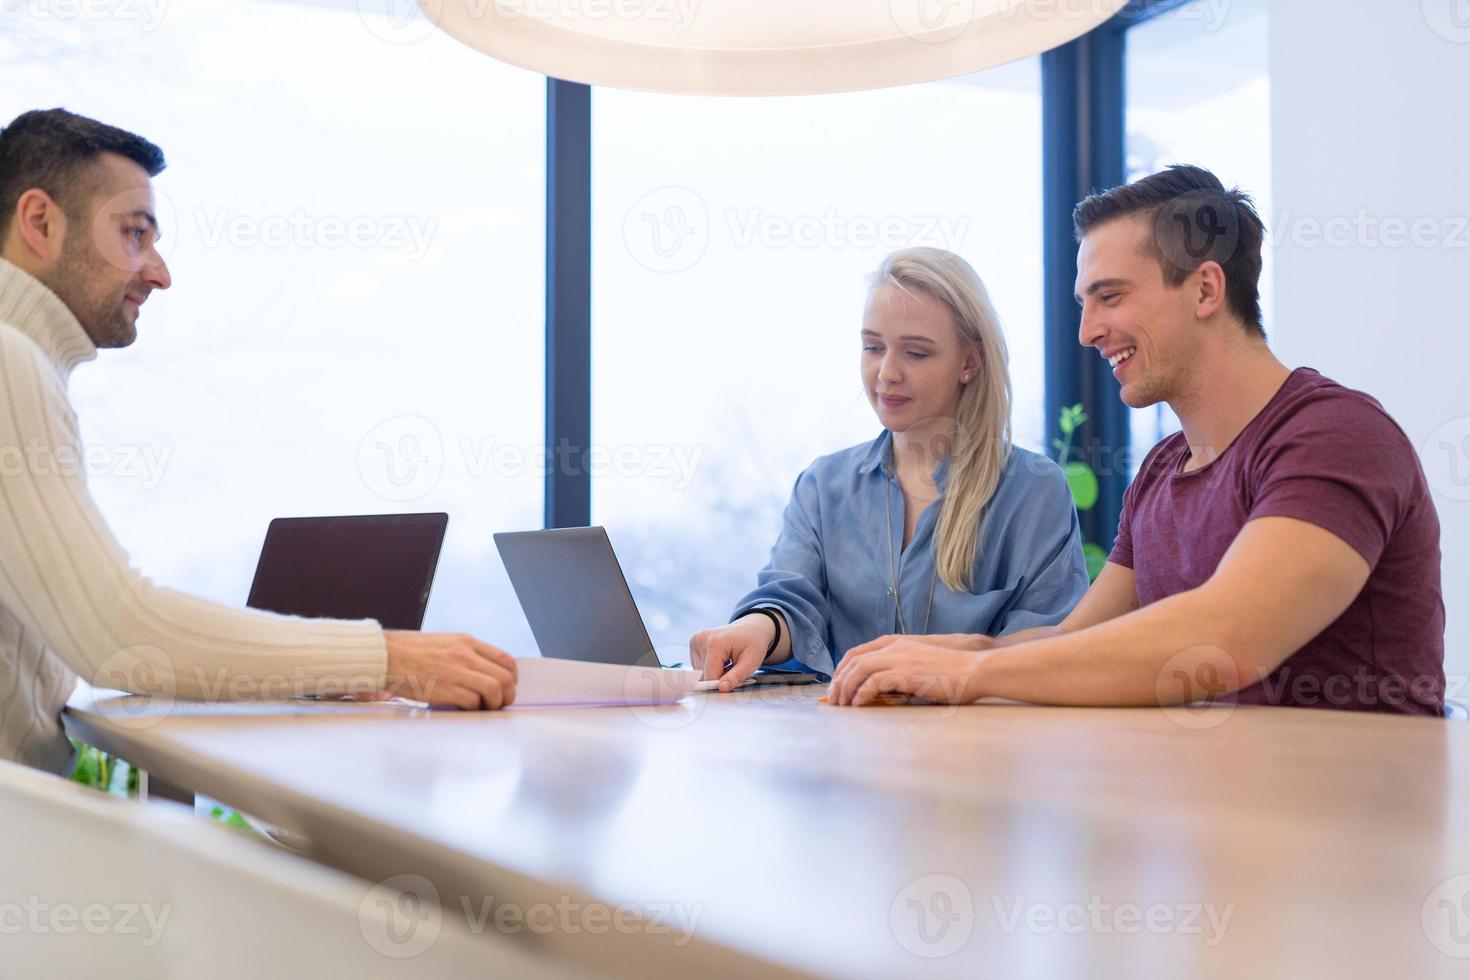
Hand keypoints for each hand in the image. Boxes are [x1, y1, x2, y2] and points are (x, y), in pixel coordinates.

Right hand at [382, 631, 517, 708]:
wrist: (384, 656)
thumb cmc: (410, 651)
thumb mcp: (445, 642)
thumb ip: (466, 654)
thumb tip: (483, 672)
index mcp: (467, 642)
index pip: (506, 660)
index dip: (512, 678)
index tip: (506, 687)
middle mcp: (465, 654)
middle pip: (505, 677)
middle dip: (507, 694)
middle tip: (499, 703)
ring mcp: (456, 671)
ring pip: (494, 689)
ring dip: (494, 703)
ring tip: (485, 708)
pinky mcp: (444, 688)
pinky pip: (472, 701)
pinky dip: (474, 708)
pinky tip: (465, 708)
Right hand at [689, 614, 778, 692]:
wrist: (751, 628)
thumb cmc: (753, 643)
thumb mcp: (751, 662)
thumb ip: (736, 676)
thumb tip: (722, 688)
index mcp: (715, 642)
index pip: (710, 675)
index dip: (722, 683)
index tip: (733, 683)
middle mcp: (702, 638)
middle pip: (704, 674)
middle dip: (719, 677)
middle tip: (734, 669)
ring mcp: (696, 639)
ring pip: (700, 671)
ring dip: (714, 672)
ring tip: (728, 663)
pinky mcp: (694, 642)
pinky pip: (698, 665)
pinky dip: (710, 667)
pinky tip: (721, 659)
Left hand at [827, 636, 985, 706]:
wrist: (974, 670)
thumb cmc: (951, 673)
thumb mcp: (919, 665)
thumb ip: (898, 671)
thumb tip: (879, 691)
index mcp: (896, 642)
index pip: (857, 652)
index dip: (842, 669)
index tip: (836, 685)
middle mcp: (894, 646)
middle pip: (853, 660)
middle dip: (838, 680)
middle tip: (832, 699)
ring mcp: (900, 658)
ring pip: (858, 670)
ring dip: (845, 688)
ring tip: (841, 705)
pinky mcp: (905, 673)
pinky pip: (873, 682)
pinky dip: (861, 693)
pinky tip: (858, 704)